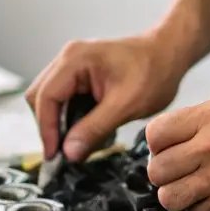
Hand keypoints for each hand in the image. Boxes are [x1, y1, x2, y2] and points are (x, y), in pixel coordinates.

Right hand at [26, 33, 187, 160]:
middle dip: (50, 127)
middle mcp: (68, 59)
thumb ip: (94, 128)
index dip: (46, 129)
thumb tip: (68, 153)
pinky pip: (64, 99)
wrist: (169, 53)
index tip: (54, 156)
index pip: (45, 97)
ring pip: (50, 100)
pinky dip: (71, 118)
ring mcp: (72, 65)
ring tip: (80, 144)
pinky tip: (89, 131)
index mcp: (75, 59)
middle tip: (64, 154)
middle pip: (40, 97)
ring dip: (61, 124)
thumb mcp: (126, 105)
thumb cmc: (154, 72)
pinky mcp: (79, 75)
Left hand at [146, 97, 209, 210]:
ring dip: (179, 198)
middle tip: (184, 175)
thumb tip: (162, 144)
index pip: (155, 134)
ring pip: (168, 197)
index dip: (158, 147)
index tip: (169, 153)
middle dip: (166, 175)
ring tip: (198, 191)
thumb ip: (198, 125)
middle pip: (157, 169)